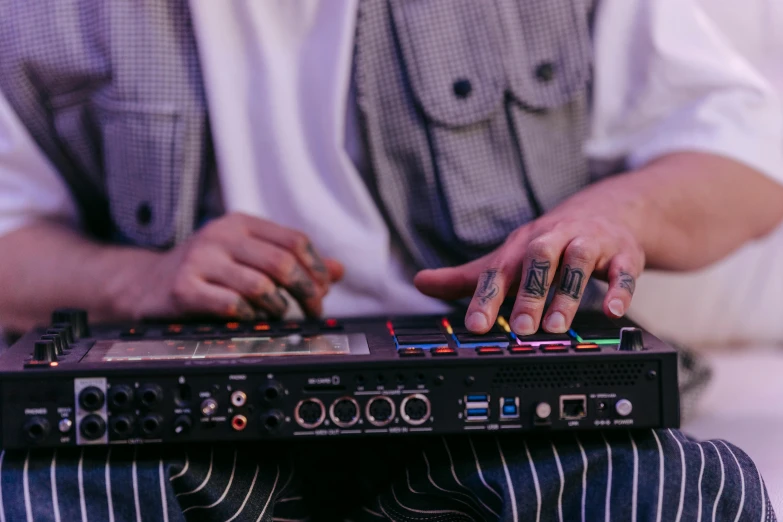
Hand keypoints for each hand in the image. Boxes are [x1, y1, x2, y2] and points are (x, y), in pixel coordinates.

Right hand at [117, 213, 343, 320]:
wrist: (147, 283)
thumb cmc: (205, 269)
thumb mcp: (247, 256)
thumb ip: (293, 261)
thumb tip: (339, 270)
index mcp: (241, 223)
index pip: (295, 240)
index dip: (317, 268)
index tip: (324, 290)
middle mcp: (221, 236)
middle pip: (283, 262)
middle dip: (306, 291)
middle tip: (312, 311)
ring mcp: (201, 261)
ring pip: (260, 285)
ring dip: (280, 307)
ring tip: (281, 316)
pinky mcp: (185, 288)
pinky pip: (232, 305)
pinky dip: (250, 317)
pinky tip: (251, 319)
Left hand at [414, 211, 643, 334]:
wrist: (605, 211)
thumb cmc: (548, 243)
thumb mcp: (507, 257)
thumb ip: (467, 276)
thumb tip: (421, 283)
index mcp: (521, 246)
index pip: (499, 271)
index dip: (485, 297)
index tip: (475, 325)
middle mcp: (553, 240)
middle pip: (539, 260)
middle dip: (530, 294)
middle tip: (521, 329)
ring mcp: (589, 244)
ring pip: (578, 263)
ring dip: (568, 294)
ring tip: (558, 327)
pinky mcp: (622, 253)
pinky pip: (623, 269)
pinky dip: (620, 289)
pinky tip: (614, 311)